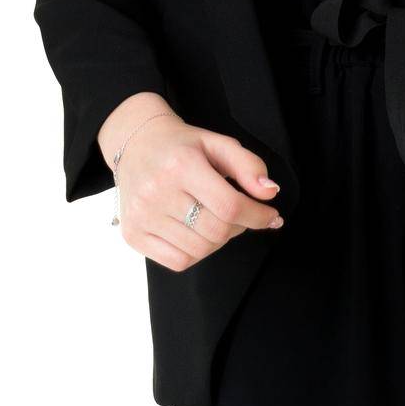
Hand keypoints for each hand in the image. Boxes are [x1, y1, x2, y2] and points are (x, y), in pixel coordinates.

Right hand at [114, 115, 283, 272]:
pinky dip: (197, 253)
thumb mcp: (218, 143)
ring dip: (220, 241)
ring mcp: (141, 216)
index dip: (257, 215)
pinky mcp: (133, 234)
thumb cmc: (182, 145)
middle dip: (240, 227)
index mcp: (181, 165)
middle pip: (216, 231)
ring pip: (200, 250)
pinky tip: (197, 233)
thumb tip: (270, 193)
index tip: (271, 216)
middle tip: (241, 214)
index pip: (229, 205)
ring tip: (218, 220)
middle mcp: (157, 192)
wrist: (136, 144)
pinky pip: (178, 261)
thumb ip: (248, 166)